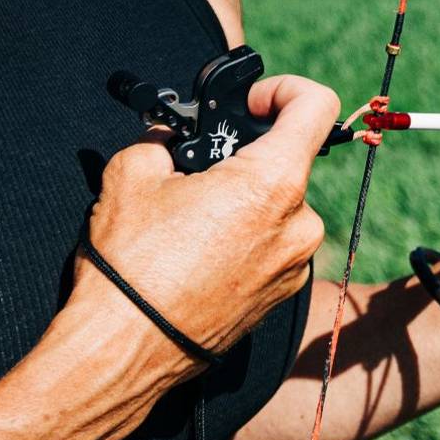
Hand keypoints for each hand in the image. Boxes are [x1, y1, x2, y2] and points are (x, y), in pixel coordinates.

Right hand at [66, 73, 335, 395]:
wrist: (122, 351)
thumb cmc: (131, 265)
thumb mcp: (132, 173)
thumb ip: (163, 141)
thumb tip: (169, 141)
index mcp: (274, 183)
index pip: (317, 105)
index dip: (283, 89)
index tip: (248, 103)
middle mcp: (299, 225)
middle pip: (289, 162)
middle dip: (245, 157)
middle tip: (196, 169)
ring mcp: (294, 267)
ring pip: (278, 209)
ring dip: (243, 202)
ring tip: (188, 219)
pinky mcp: (280, 298)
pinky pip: (271, 249)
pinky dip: (244, 239)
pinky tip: (196, 255)